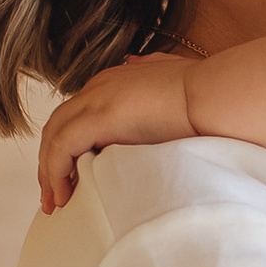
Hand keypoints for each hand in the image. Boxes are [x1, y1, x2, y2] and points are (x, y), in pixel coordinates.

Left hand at [37, 55, 195, 211]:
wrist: (216, 96)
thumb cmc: (205, 95)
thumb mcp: (173, 74)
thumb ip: (153, 69)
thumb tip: (137, 64)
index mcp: (112, 81)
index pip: (75, 116)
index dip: (66, 148)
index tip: (70, 177)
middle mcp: (98, 87)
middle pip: (58, 126)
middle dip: (51, 162)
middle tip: (53, 195)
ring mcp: (97, 99)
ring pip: (54, 137)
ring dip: (49, 172)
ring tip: (55, 203)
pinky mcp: (100, 117)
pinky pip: (62, 147)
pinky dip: (56, 171)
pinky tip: (64, 194)